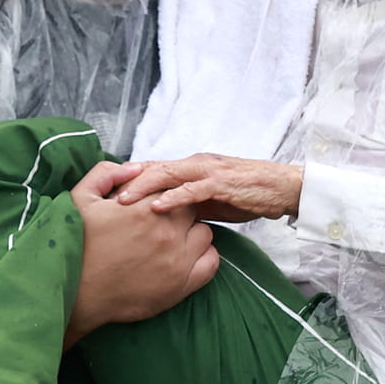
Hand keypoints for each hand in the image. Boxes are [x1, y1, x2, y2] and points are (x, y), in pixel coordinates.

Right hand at [65, 160, 220, 346]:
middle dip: (178, 213)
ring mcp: (177, 260)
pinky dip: (203, 257)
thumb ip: (107, 173)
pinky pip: (211, 262)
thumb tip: (135, 168)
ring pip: (204, 234)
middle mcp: (166, 232)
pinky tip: (184, 258)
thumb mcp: (80, 199)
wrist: (75, 293)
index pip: (172, 189)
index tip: (151, 206)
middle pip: (191, 209)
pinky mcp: (182, 285)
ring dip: (191, 234)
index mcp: (144, 208)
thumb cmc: (77, 246)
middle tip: (160, 224)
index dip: (163, 195)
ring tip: (171, 242)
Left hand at [113, 154, 303, 222]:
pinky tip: (157, 207)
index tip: (105, 197)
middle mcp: (194, 164)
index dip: (128, 182)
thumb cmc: (246, 194)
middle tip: (102, 199)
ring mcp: (207, 171)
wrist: (281, 188)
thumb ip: (187, 205)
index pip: (152, 171)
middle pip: (152, 169)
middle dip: (126, 183)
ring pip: (167, 175)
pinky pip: (192, 190)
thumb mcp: (210, 201)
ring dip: (143, 187)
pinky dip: (173, 197)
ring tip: (122, 202)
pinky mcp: (221, 183)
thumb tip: (163, 219)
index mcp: (189, 167)